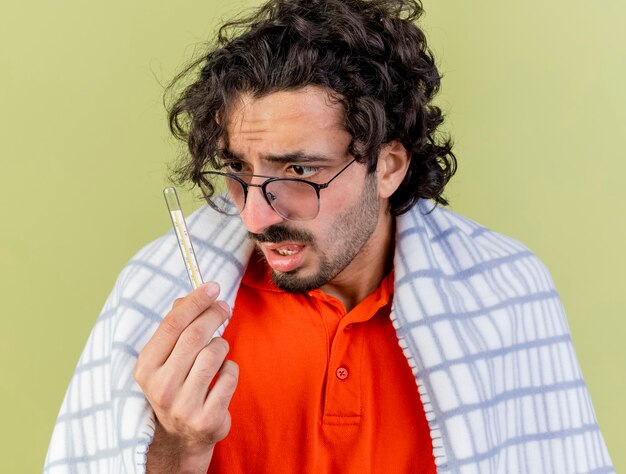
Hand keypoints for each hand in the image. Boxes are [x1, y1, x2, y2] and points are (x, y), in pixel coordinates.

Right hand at [134, 282, 238, 472]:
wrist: (180, 436)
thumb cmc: (176, 384)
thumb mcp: (165, 358)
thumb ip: (175, 326)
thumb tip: (194, 294)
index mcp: (145, 368)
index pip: (172, 324)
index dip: (195, 301)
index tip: (213, 286)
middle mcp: (161, 388)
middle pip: (196, 335)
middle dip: (215, 314)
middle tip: (225, 307)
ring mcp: (184, 406)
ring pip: (215, 352)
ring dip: (222, 345)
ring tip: (218, 350)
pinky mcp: (208, 418)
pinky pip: (230, 375)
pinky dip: (230, 368)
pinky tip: (221, 375)